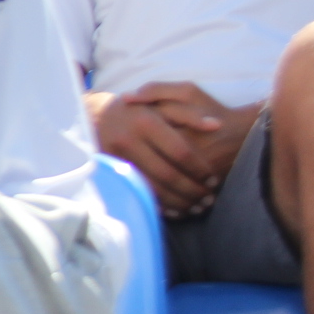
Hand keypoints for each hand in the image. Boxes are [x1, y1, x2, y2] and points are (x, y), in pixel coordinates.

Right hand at [90, 83, 254, 217]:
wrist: (96, 118)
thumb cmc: (138, 109)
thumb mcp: (161, 102)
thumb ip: (189, 112)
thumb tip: (216, 126)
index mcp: (145, 121)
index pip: (179, 151)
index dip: (200, 169)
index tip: (214, 180)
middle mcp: (129, 140)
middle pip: (167, 174)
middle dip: (192, 190)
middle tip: (209, 199)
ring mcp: (116, 159)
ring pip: (153, 189)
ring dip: (178, 203)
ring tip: (197, 208)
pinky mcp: (109, 173)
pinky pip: (138, 194)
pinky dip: (160, 206)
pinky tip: (176, 210)